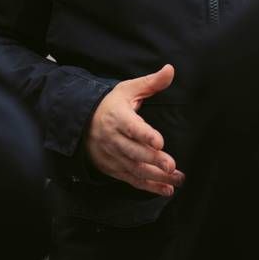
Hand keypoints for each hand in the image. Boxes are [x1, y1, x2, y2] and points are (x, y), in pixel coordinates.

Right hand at [85, 64, 184, 196]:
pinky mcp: (113, 168)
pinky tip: (166, 189)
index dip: (145, 135)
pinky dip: (148, 186)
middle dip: (153, 160)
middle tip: (171, 166)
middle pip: (134, 151)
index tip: (159, 142)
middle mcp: (113, 138)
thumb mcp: (128, 90)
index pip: (131, 127)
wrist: (83, 123)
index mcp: (117, 116)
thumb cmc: (111, 104)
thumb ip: (150, 83)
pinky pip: (131, 179)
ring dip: (155, 177)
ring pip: (134, 168)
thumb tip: (170, 70)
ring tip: (175, 180)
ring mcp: (112, 155)